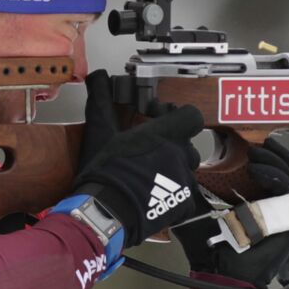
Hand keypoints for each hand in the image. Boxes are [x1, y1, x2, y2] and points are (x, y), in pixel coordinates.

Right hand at [73, 70, 208, 246]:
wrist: (107, 212)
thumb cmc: (105, 171)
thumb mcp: (100, 131)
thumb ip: (101, 100)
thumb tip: (96, 76)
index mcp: (166, 135)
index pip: (192, 116)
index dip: (178, 116)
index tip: (160, 119)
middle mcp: (181, 155)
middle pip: (187, 144)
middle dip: (172, 144)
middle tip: (149, 149)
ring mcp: (185, 181)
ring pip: (186, 169)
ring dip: (172, 168)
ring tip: (149, 174)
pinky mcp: (185, 204)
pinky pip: (186, 195)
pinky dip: (174, 195)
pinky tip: (154, 195)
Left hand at [174, 137, 288, 288]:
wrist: (217, 275)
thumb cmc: (209, 246)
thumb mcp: (200, 209)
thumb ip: (196, 188)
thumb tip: (181, 163)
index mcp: (263, 203)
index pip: (278, 172)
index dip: (271, 155)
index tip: (253, 143)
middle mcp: (278, 208)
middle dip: (276, 154)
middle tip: (257, 145)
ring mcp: (287, 217)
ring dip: (277, 162)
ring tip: (256, 154)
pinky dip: (276, 178)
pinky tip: (256, 171)